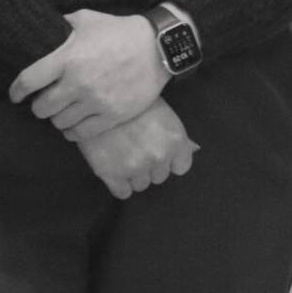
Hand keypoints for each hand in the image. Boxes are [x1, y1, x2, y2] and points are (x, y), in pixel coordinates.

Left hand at [9, 9, 167, 139]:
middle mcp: (78, 82)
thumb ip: (63, 25)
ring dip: (58, 118)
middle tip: (46, 101)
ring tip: (64, 110)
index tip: (17, 95)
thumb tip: (44, 29)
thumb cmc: (120, 31)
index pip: (27, 81)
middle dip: (40, 106)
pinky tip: (75, 124)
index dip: (17, 91)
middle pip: (41, 108)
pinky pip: (80, 134)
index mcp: (68, 58)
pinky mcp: (112, 115)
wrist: (159, 47)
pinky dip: (73, 132)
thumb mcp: (88, 19)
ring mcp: (96, 101)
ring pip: (59, 123)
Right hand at [77, 99, 197, 199]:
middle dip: (151, 166)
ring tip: (124, 156)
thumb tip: (192, 149)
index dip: (171, 161)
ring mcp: (136, 167)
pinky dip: (120, 185)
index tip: (162, 154)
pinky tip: (115, 168)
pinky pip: (123, 193)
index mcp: (175, 139)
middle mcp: (159, 156)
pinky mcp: (112, 175)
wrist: (100, 99)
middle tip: (138, 150)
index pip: (182, 167)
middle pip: (160, 177)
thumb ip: (175, 135)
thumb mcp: (163, 112)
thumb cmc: (134, 102)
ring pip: (141, 185)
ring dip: (135, 175)